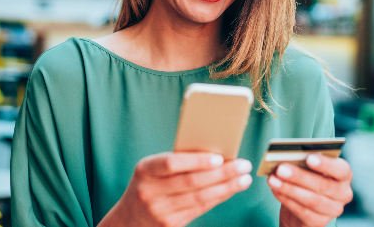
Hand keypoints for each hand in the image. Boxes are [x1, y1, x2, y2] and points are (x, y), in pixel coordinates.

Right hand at [100, 152, 252, 226]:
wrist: (129, 220)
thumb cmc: (149, 185)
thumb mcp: (152, 170)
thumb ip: (177, 162)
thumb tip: (215, 152)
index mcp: (145, 170)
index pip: (171, 163)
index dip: (196, 161)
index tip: (219, 158)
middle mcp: (150, 191)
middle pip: (192, 182)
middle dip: (222, 173)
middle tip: (243, 165)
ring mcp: (160, 210)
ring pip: (200, 197)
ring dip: (226, 187)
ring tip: (244, 179)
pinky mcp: (171, 224)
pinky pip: (200, 208)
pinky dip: (218, 197)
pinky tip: (231, 190)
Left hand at [268, 154, 352, 226]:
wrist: (301, 207)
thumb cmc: (307, 180)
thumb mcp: (308, 168)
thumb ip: (303, 162)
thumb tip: (286, 157)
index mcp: (344, 175)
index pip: (340, 169)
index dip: (325, 164)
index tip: (309, 157)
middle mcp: (343, 193)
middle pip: (322, 185)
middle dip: (299, 176)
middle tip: (281, 168)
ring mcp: (334, 210)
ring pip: (311, 200)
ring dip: (289, 189)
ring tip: (273, 179)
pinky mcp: (320, 222)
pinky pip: (302, 211)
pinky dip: (286, 200)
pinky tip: (275, 190)